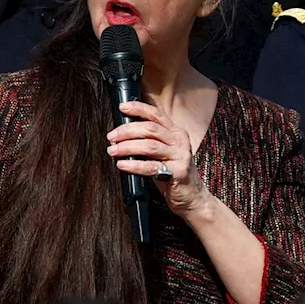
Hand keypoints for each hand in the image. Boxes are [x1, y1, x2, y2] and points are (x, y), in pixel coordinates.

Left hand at [106, 100, 213, 218]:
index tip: (122, 107)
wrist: (193, 196)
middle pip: (150, 129)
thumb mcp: (164, 152)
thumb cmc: (174, 173)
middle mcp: (180, 141)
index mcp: (176, 132)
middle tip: (111, 137)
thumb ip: (149, 141)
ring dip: (127, 147)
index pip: (156, 114)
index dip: (139, 108)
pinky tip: (122, 164)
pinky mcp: (178, 172)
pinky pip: (151, 167)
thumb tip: (122, 135)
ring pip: (149, 146)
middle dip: (127, 131)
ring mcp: (180, 156)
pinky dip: (134, 165)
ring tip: (113, 151)